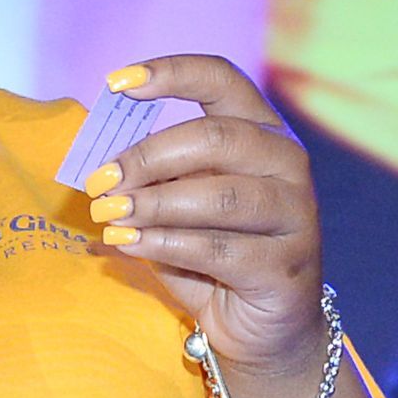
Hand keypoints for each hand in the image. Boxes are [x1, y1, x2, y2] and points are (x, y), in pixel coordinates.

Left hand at [82, 55, 326, 382]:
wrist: (258, 325)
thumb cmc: (209, 248)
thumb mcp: (177, 201)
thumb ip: (153, 174)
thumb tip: (100, 161)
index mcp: (261, 131)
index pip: (222, 79)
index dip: (170, 73)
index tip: (115, 83)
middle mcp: (288, 163)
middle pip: (214, 138)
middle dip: (146, 157)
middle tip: (100, 181)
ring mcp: (297, 215)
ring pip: (218, 196)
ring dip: (152, 204)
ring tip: (108, 214)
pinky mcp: (287, 267)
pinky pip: (218, 249)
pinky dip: (163, 244)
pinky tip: (127, 243)